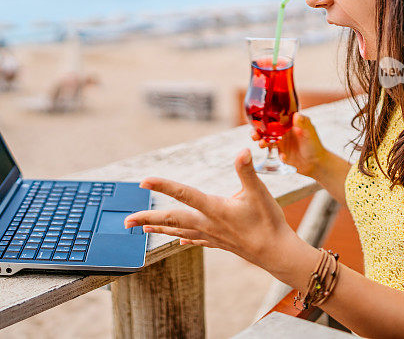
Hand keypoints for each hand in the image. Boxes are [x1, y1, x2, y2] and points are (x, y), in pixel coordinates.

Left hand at [124, 149, 308, 276]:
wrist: (277, 253)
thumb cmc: (269, 222)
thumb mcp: (260, 192)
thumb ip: (247, 171)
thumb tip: (243, 150)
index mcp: (215, 208)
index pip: (184, 194)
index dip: (163, 185)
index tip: (143, 181)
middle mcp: (208, 223)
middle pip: (172, 219)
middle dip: (148, 217)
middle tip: (126, 220)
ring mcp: (212, 235)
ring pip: (179, 231)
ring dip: (160, 227)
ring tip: (143, 227)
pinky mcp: (219, 243)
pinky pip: (194, 240)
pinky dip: (183, 238)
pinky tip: (178, 241)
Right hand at [251, 113, 329, 177]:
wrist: (316, 163)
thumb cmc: (315, 144)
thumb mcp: (310, 133)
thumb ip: (303, 123)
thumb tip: (296, 115)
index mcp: (288, 123)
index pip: (273, 117)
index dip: (264, 118)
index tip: (257, 120)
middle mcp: (282, 131)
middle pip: (265, 128)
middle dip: (257, 131)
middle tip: (254, 135)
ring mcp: (280, 142)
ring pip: (265, 139)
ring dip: (261, 141)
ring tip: (261, 145)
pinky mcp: (280, 152)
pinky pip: (272, 152)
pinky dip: (275, 154)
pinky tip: (284, 157)